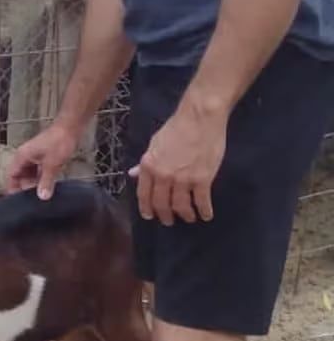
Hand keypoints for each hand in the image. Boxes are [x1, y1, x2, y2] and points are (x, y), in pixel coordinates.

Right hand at [5, 117, 78, 198]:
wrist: (70, 128)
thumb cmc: (59, 141)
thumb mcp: (52, 164)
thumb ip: (46, 181)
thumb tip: (42, 197)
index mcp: (22, 156)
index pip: (11, 175)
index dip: (13, 187)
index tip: (18, 201)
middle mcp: (25, 157)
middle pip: (20, 176)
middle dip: (26, 187)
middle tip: (35, 199)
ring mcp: (34, 156)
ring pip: (29, 174)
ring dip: (34, 183)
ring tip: (42, 193)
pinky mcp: (43, 157)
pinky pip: (38, 171)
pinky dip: (41, 178)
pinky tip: (48, 185)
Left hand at [132, 100, 226, 224]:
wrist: (200, 118)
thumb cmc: (177, 127)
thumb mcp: (155, 143)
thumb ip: (145, 162)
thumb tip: (133, 174)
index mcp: (149, 166)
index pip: (144, 194)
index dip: (147, 208)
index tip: (150, 216)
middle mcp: (163, 176)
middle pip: (162, 204)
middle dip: (165, 216)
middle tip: (169, 221)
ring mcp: (183, 179)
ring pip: (181, 206)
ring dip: (185, 215)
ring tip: (188, 218)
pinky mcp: (202, 179)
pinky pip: (202, 201)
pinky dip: (204, 211)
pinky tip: (206, 215)